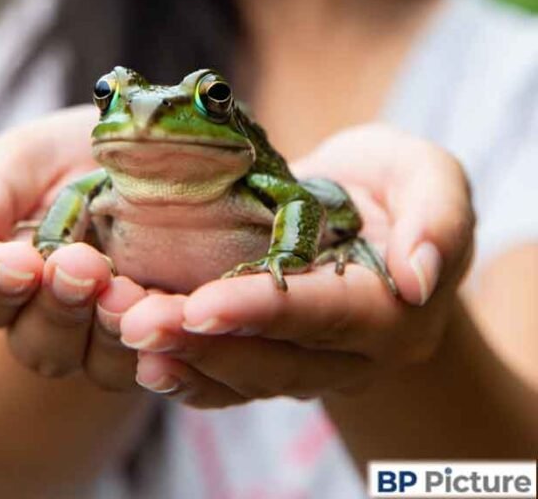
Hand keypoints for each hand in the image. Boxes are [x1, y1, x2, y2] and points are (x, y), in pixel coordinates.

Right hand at [0, 105, 145, 390]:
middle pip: (36, 341)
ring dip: (106, 331)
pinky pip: (160, 356)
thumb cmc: (75, 152)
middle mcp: (49, 316)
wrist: (159, 144)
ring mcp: (106, 331)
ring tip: (123, 292)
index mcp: (2, 274)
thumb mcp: (30, 156)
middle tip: (79, 266)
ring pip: (96, 361)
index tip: (16, 262)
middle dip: (56, 306)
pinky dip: (162, 341)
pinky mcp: (162, 331)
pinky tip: (170, 313)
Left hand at [116, 124, 474, 407]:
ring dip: (180, 359)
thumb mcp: (431, 177)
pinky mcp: (272, 359)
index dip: (262, 311)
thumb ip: (437, 216)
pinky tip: (138, 358)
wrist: (371, 216)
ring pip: (241, 377)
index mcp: (389, 310)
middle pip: (271, 358)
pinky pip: (227, 382)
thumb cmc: (399, 187)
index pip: (322, 314)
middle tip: (134, 321)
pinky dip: (184, 373)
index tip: (201, 305)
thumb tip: (420, 276)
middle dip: (201, 342)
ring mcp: (307, 365)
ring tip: (122, 332)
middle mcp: (347, 353)